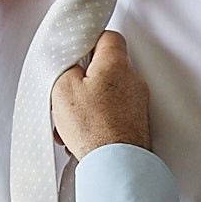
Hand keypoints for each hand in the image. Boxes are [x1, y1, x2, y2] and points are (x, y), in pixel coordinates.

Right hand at [51, 30, 148, 156]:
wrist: (115, 165)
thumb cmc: (92, 127)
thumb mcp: (63, 88)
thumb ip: (66, 66)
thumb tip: (70, 64)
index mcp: (116, 64)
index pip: (108, 36)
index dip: (90, 41)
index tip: (76, 52)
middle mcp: (132, 80)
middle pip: (105, 68)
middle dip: (83, 80)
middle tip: (67, 91)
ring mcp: (137, 103)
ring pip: (106, 94)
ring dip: (86, 104)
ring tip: (68, 123)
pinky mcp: (136, 123)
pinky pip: (112, 113)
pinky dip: (95, 121)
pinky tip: (79, 136)